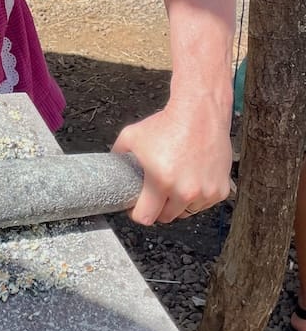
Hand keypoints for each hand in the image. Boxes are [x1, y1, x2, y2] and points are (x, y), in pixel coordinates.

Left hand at [112, 100, 231, 224]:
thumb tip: (109, 168)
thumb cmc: (166, 123)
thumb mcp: (131, 136)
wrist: (199, 112)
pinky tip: (192, 178)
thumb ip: (118, 156)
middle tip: (155, 193)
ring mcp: (205, 192)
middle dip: (158, 207)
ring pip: (186, 211)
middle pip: (166, 217)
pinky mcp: (220, 190)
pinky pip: (204, 203)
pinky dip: (198, 196)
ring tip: (175, 182)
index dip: (137, 213)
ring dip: (179, 203)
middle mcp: (185, 191)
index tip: (136, 206)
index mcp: (160, 181)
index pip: (145, 217)